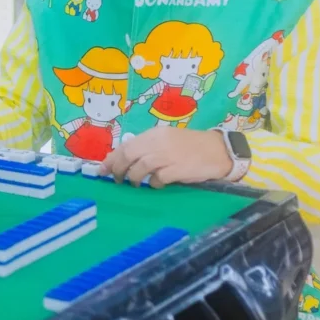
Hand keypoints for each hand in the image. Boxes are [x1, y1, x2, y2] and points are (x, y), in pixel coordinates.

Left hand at [100, 126, 230, 187]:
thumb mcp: (167, 140)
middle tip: (116, 179)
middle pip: (129, 155)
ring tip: (135, 183)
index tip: (102, 169)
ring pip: (140, 168)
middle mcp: (159, 143)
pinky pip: (158, 179)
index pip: (126, 145)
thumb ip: (148, 146)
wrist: (218, 150)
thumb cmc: (191, 146)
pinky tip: (157, 184)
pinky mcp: (177, 170)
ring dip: (134, 178)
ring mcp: (168, 156)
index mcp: (154, 134)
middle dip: (118, 169)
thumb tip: (125, 159)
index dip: (112, 158)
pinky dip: (154, 184)